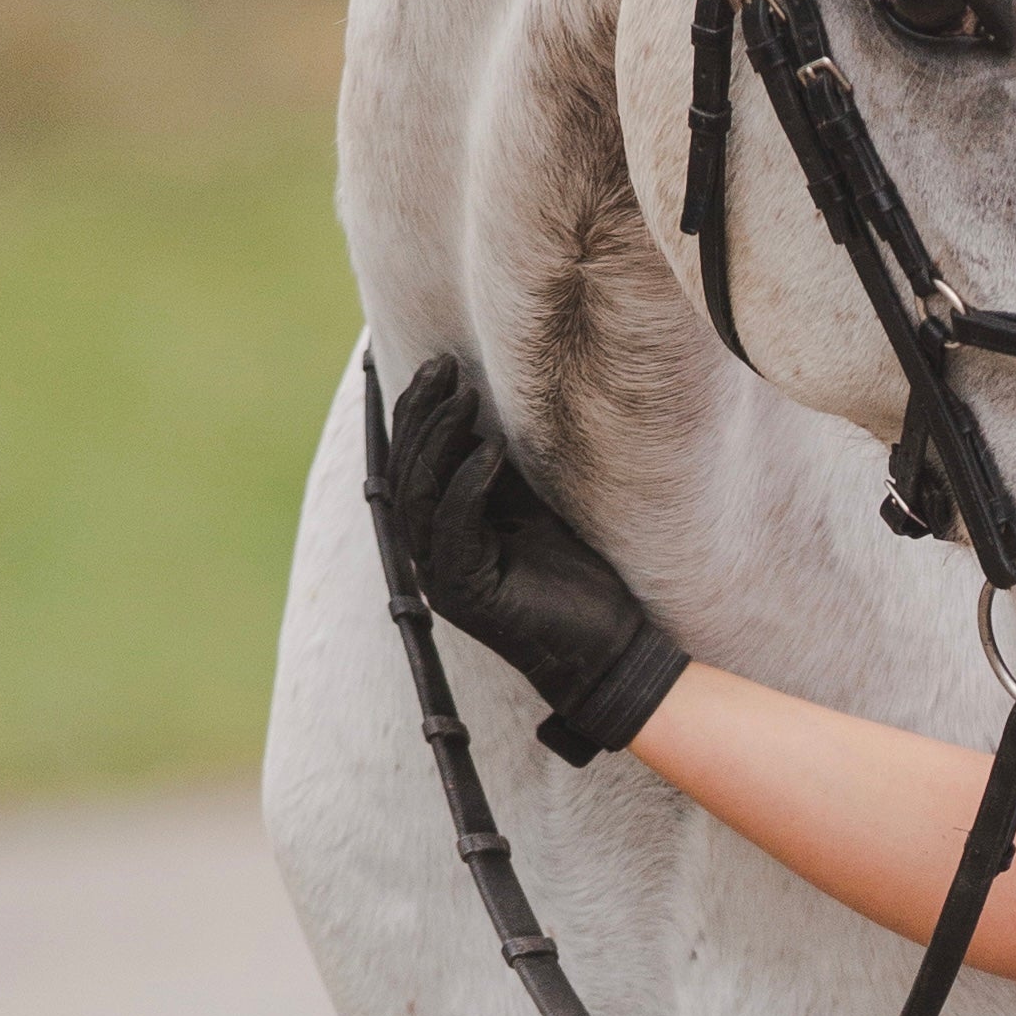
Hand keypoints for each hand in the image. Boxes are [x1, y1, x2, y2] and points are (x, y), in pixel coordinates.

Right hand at [384, 354, 690, 763]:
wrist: (609, 650)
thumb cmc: (575, 582)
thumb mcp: (531, 511)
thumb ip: (498, 474)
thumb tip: (478, 410)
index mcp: (440, 536)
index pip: (412, 466)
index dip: (418, 414)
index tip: (438, 365)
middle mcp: (430, 558)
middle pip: (405, 475)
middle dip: (421, 416)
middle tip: (442, 367)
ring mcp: (442, 579)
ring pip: (418, 499)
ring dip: (439, 442)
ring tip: (464, 396)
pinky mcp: (466, 596)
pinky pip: (454, 530)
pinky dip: (467, 486)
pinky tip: (489, 450)